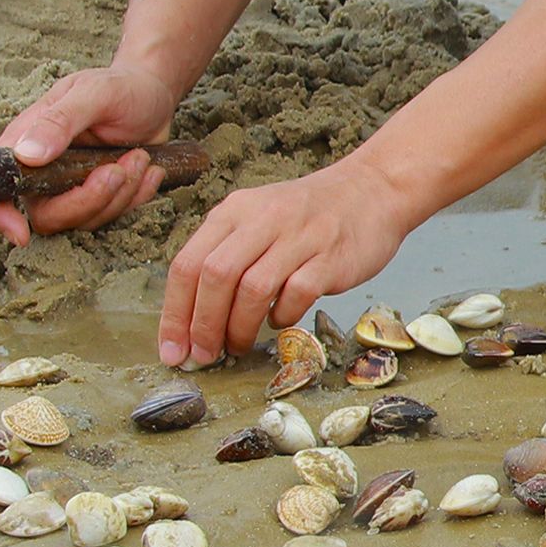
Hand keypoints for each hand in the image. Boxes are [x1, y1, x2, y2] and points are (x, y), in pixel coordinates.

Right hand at [0, 64, 180, 244]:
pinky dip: (137, 196)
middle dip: (89, 199)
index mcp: (28, 140)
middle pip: (47, 215)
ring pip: (84, 219)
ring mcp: (72, 186)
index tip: (20, 233)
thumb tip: (25, 155)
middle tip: (120, 168)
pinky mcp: (101, 197)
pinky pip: (113, 216)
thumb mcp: (94, 93)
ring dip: (120, 193)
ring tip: (139, 157)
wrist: (153, 92)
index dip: (0, 214)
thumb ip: (60, 121)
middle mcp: (44, 169)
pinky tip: (149, 167)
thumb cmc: (120, 86)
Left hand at [156, 158, 410, 369]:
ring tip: (238, 347)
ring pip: (253, 289)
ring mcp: (299, 236)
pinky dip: (282, 316)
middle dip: (203, 325)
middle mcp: (263, 219)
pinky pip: (297, 294)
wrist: (373, 190)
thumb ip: (227, 256)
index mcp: (234, 211)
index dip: (174, 313)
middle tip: (203, 356)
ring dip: (239, 327)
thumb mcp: (257, 219)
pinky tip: (280, 321)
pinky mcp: (331, 257)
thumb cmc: (308, 216)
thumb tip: (192, 320)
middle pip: (215, 276)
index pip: (187, 264)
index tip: (172, 350)